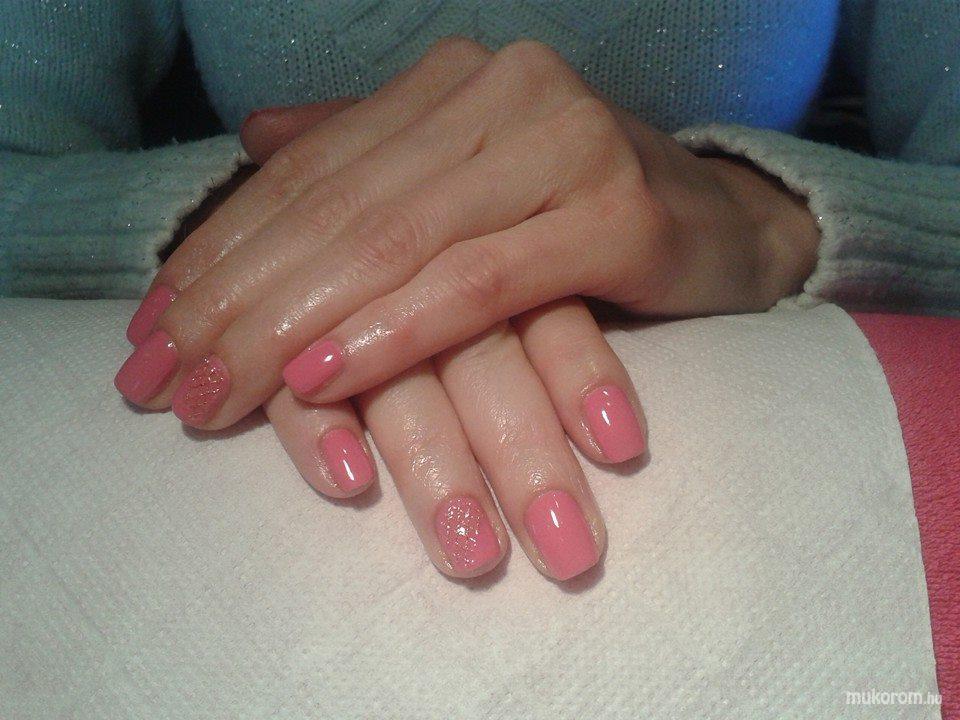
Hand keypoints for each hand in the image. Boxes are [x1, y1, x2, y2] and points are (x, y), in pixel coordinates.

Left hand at [118, 67, 645, 579]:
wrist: (727, 222)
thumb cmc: (585, 211)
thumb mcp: (464, 176)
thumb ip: (367, 152)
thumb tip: (258, 139)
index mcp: (454, 82)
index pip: (307, 172)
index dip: (219, 251)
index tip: (151, 331)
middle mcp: (503, 91)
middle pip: (336, 211)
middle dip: (235, 304)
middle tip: (160, 383)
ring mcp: (565, 144)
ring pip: (394, 242)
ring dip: (291, 327)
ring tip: (215, 395)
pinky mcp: (617, 214)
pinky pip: (480, 283)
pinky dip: (393, 331)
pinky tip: (320, 378)